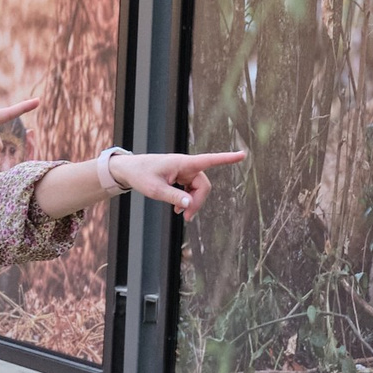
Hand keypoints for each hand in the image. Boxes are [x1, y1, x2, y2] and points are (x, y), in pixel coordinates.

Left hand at [109, 149, 241, 215]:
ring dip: (192, 203)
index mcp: (183, 163)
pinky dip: (187, 200)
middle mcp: (187, 165)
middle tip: (186, 218)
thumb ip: (173, 197)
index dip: (227, 159)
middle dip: (198, 202)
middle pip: (203, 185)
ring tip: (180, 215)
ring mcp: (185, 172)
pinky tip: (178, 209)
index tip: (243, 154)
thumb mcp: (155, 189)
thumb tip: (190, 205)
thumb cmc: (141, 175)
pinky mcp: (181, 177)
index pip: (210, 160)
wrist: (130, 170)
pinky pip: (191, 190)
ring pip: (198, 190)